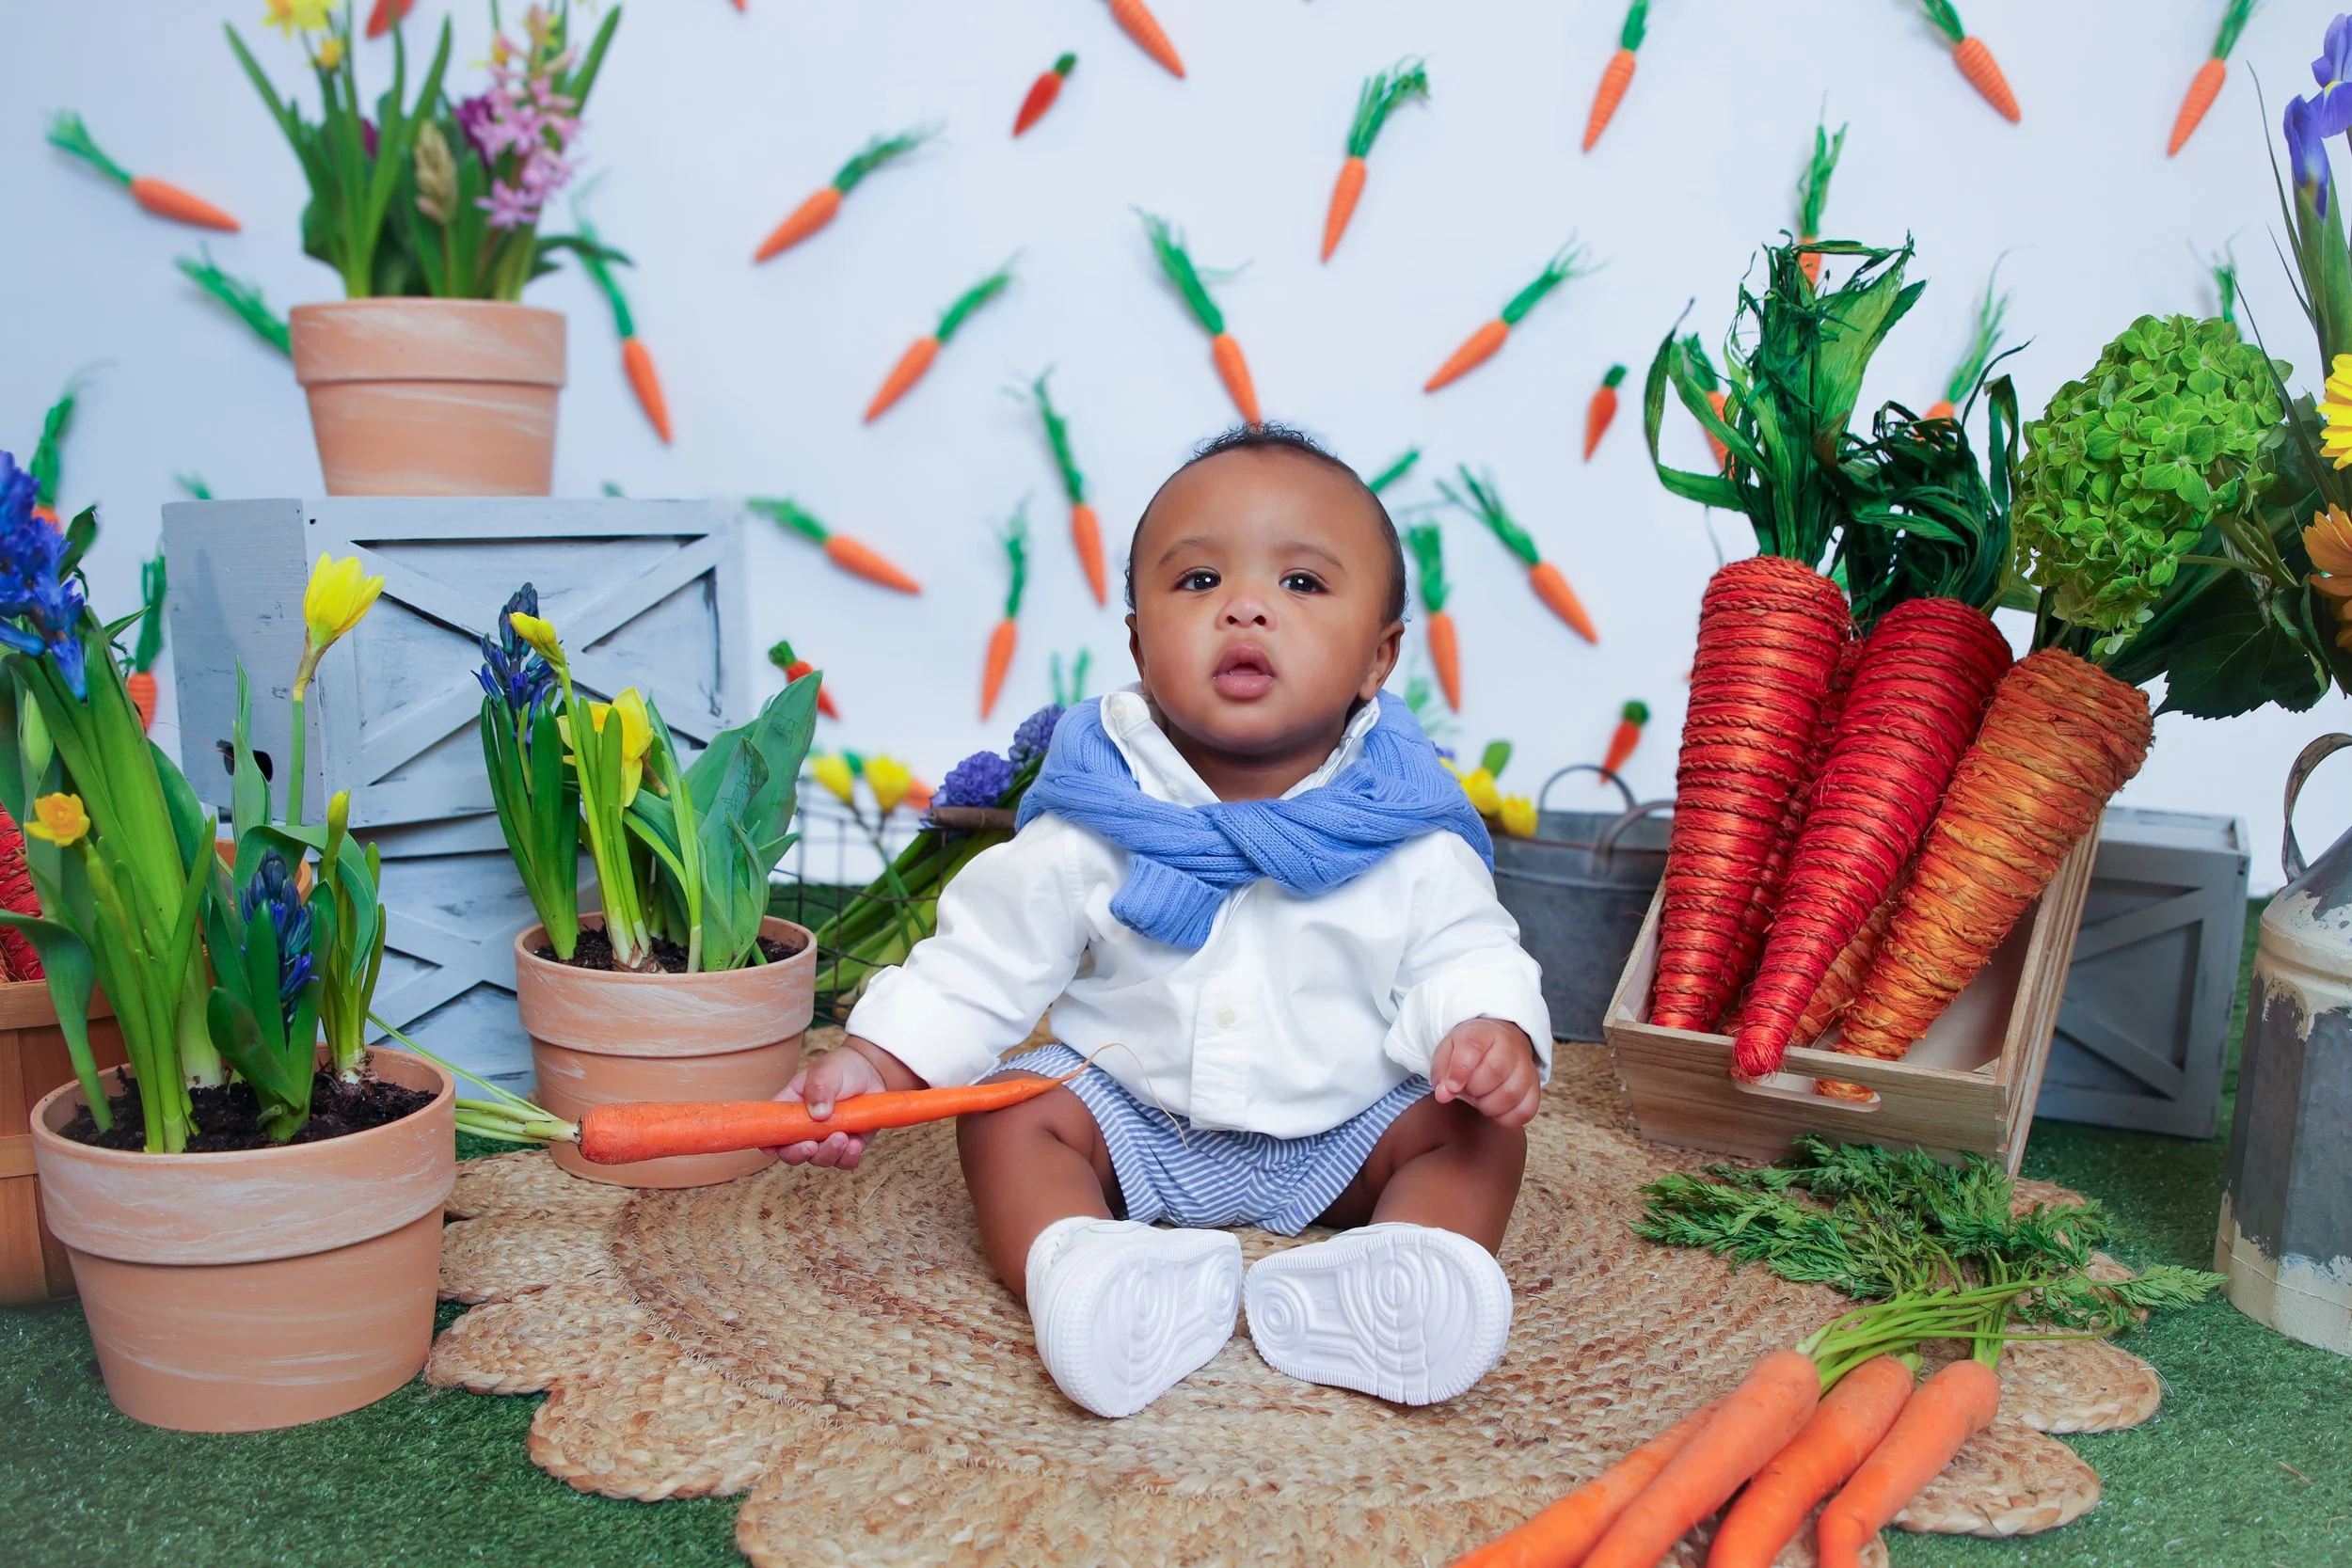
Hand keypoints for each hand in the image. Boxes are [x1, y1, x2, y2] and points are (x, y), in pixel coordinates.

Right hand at [770, 1038, 907, 1169]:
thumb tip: (818, 1113)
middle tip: (812, 1145)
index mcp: (791, 1110)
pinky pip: (845, 1162)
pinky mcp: (848, 1146)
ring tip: (843, 1137)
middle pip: (792, 1153)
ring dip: (829, 1153)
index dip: (769, 1142)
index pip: (773, 1129)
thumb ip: (819, 1089)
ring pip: (820, 1159)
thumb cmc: (841, 1068)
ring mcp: (826, 1139)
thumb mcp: (825, 1071)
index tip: (772, 1148)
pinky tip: (855, 1144)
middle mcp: (806, 1129)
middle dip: (799, 1153)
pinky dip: (848, 1157)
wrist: (871, 1071)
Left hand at [1428, 1018, 1540, 1127]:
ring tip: (1480, 1098)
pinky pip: (1525, 1111)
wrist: (1499, 1044)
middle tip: (1467, 1089)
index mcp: (1484, 1033)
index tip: (1451, 1087)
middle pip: (1494, 1072)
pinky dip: (1506, 1118)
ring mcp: (1526, 1068)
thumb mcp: (1448, 1051)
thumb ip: (1442, 1072)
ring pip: (1511, 1094)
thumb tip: (1444, 1095)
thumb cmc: (1470, 1051)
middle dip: (1474, 1089)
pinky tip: (1495, 1110)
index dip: (1459, 1071)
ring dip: (1488, 1105)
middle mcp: (1511, 1047)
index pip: (1473, 1048)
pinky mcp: (1535, 1089)